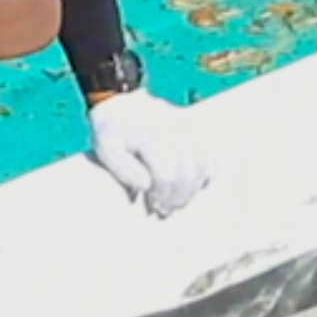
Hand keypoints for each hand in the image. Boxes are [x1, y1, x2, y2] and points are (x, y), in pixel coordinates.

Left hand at [86, 88, 210, 217]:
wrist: (123, 104)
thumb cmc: (112, 130)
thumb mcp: (106, 148)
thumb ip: (124, 170)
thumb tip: (146, 186)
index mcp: (152, 135)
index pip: (167, 175)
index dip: (162, 196)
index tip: (152, 206)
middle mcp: (174, 130)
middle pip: (187, 174)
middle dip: (176, 198)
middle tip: (163, 211)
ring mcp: (188, 130)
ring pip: (202, 167)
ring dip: (190, 190)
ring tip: (175, 201)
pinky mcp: (195, 132)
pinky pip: (210, 158)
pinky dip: (205, 174)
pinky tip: (192, 186)